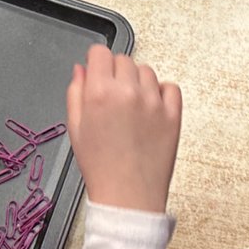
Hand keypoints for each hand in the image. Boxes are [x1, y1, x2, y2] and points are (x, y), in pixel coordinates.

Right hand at [66, 43, 181, 213]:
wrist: (127, 196)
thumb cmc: (99, 165)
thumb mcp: (75, 127)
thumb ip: (75, 92)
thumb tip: (82, 69)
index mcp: (100, 92)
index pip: (100, 52)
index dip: (96, 61)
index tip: (97, 70)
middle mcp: (128, 92)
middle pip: (123, 59)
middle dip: (115, 72)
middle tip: (112, 95)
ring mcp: (154, 102)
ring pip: (146, 71)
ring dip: (137, 81)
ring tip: (131, 105)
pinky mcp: (173, 115)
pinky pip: (170, 87)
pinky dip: (161, 92)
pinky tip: (150, 107)